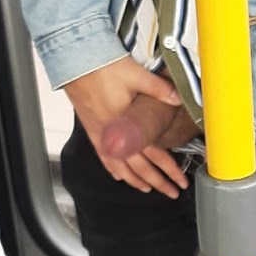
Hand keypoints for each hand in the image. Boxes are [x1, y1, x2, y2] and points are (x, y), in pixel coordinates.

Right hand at [65, 57, 186, 196]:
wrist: (74, 62)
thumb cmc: (103, 67)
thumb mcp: (136, 75)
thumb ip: (159, 89)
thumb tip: (179, 98)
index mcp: (127, 125)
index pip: (153, 155)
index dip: (169, 170)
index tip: (180, 181)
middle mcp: (113, 135)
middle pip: (138, 168)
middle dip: (156, 182)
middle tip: (170, 192)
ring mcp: (101, 135)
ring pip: (119, 167)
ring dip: (135, 180)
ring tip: (147, 188)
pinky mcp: (92, 130)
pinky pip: (103, 157)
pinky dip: (113, 168)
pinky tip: (118, 175)